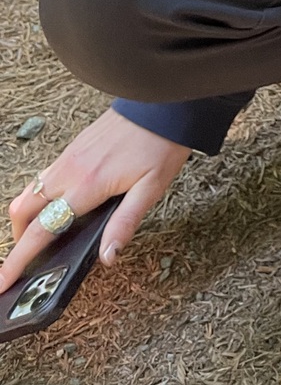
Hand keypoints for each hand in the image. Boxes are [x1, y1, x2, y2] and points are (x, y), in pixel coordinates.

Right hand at [1, 109, 189, 293]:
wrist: (161, 103)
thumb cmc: (160, 144)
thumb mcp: (151, 188)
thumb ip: (125, 223)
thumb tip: (107, 256)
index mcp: (87, 186)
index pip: (41, 230)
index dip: (18, 259)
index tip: (2, 280)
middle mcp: (69, 170)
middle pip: (23, 211)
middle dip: (18, 239)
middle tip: (26, 260)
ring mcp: (69, 157)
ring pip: (29, 192)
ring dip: (26, 217)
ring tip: (40, 236)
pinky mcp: (73, 147)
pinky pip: (43, 176)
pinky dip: (38, 196)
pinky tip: (56, 205)